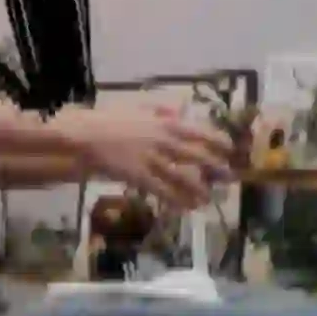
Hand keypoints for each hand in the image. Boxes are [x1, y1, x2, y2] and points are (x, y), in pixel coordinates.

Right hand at [62, 103, 236, 208]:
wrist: (86, 134)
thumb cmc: (110, 118)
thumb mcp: (139, 107)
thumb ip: (161, 110)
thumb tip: (180, 111)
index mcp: (167, 124)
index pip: (202, 132)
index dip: (219, 142)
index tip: (229, 150)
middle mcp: (165, 142)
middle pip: (198, 157)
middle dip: (216, 168)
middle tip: (228, 178)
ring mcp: (153, 160)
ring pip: (183, 178)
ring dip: (198, 190)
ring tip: (208, 199)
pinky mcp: (139, 176)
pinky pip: (162, 191)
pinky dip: (176, 200)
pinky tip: (185, 207)